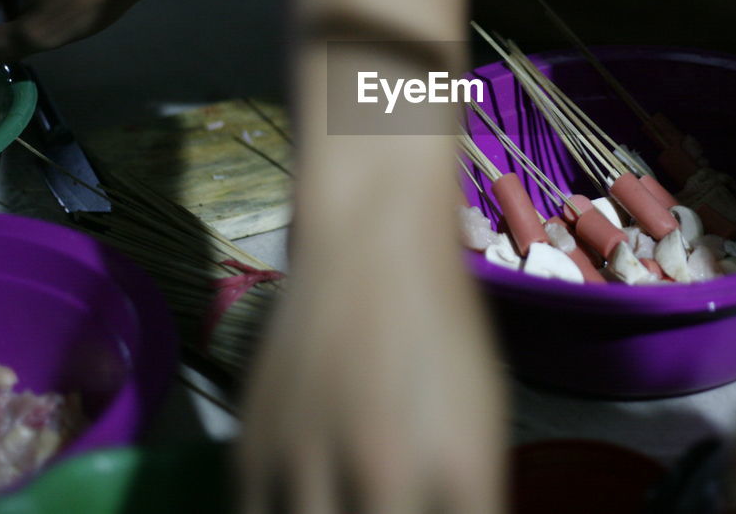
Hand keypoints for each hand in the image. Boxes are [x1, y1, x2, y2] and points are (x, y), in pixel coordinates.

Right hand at [237, 137, 505, 513]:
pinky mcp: (253, 453)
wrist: (370, 247)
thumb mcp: (482, 421)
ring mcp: (310, 467)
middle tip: (384, 509)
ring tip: (342, 508)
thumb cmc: (442, 330)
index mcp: (460, 476)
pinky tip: (300, 509)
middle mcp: (385, 479)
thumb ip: (467, 498)